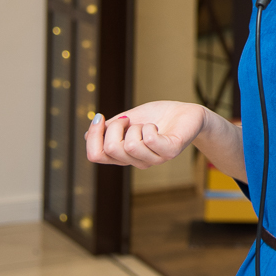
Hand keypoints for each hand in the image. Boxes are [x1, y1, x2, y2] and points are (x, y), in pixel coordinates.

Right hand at [85, 101, 204, 169]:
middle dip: (115, 126)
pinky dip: (149, 127)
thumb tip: (86, 135)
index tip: (100, 117)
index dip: (93, 136)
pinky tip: (156, 127)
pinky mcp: (170, 152)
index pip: (96, 156)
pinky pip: (150, 141)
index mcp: (125, 156)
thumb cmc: (159, 116)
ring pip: (130, 146)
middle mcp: (137, 161)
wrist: (188, 113)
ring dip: (135, 127)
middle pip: (110, 149)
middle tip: (129, 120)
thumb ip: (110, 128)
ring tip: (146, 124)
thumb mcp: (129, 119)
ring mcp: (154, 159)